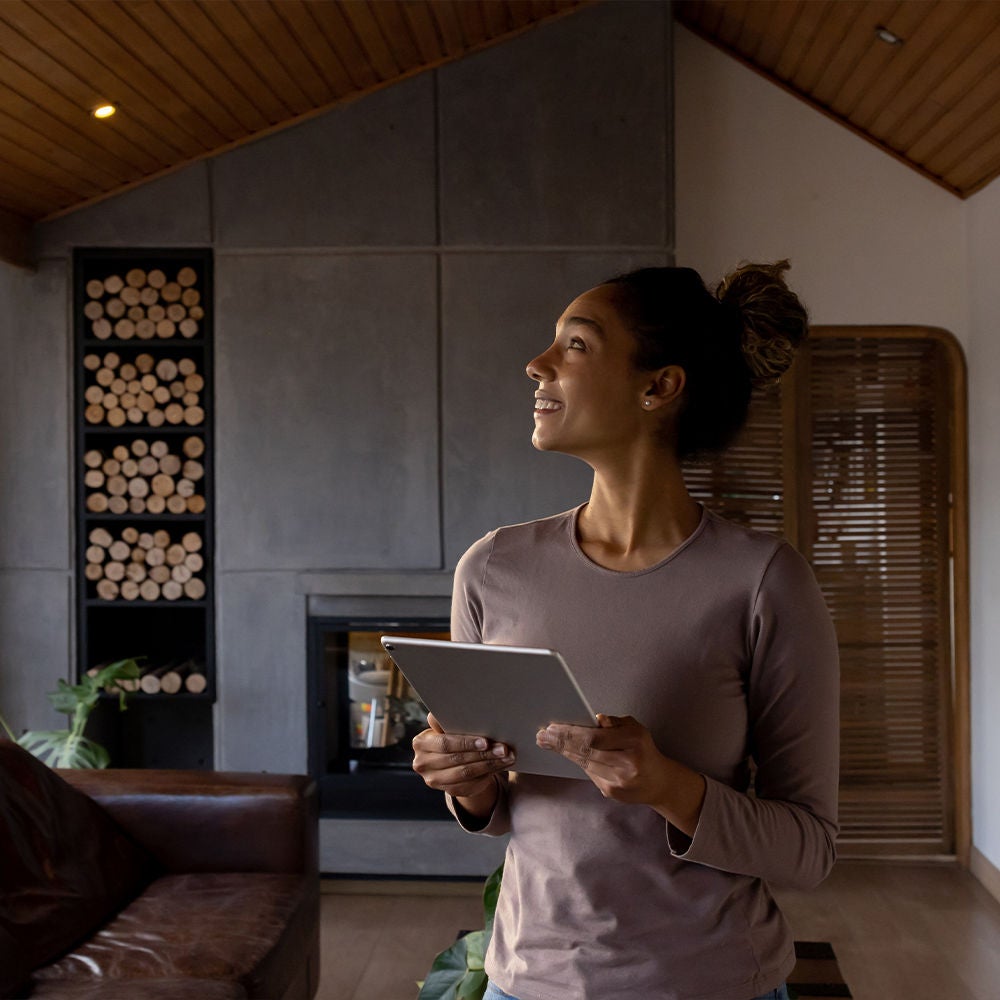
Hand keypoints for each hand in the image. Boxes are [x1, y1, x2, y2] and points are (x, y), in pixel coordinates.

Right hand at [412, 713, 514, 808]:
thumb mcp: (445, 727)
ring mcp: (435, 780)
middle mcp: (423, 764)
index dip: (465, 743)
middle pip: (457, 759)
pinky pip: (471, 784)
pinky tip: (501, 766)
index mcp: (420, 743)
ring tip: (507, 756)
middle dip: (483, 753)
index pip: (445, 744)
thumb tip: (449, 707)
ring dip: (490, 764)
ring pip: (466, 773)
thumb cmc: (450, 736)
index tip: (486, 741)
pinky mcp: (449, 791)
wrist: (450, 761)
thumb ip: (445, 721)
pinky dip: (488, 774)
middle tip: (504, 749)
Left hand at [536, 714, 668, 803]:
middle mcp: (627, 763)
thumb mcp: (635, 728)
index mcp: (633, 742)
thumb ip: (614, 722)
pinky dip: (577, 761)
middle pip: (585, 751)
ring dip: (564, 752)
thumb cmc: (643, 749)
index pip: (594, 737)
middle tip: (542, 735)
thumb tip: (595, 719)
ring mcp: (619, 780)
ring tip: (548, 742)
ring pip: (584, 763)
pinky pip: (589, 773)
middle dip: (561, 742)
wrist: (658, 782)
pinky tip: (566, 753)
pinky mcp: (611, 792)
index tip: (552, 727)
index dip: (571, 733)